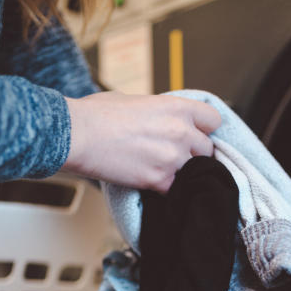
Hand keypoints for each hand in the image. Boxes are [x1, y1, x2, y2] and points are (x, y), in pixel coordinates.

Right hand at [62, 91, 220, 192]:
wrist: (77, 135)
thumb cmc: (98, 115)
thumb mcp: (135, 100)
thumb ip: (157, 111)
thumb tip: (159, 118)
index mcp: (177, 107)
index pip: (213, 121)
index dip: (204, 129)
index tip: (195, 135)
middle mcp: (180, 132)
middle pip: (207, 149)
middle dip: (194, 154)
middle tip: (175, 156)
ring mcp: (172, 157)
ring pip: (194, 171)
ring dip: (182, 173)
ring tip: (161, 170)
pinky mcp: (159, 180)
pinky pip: (176, 189)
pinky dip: (166, 189)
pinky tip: (152, 183)